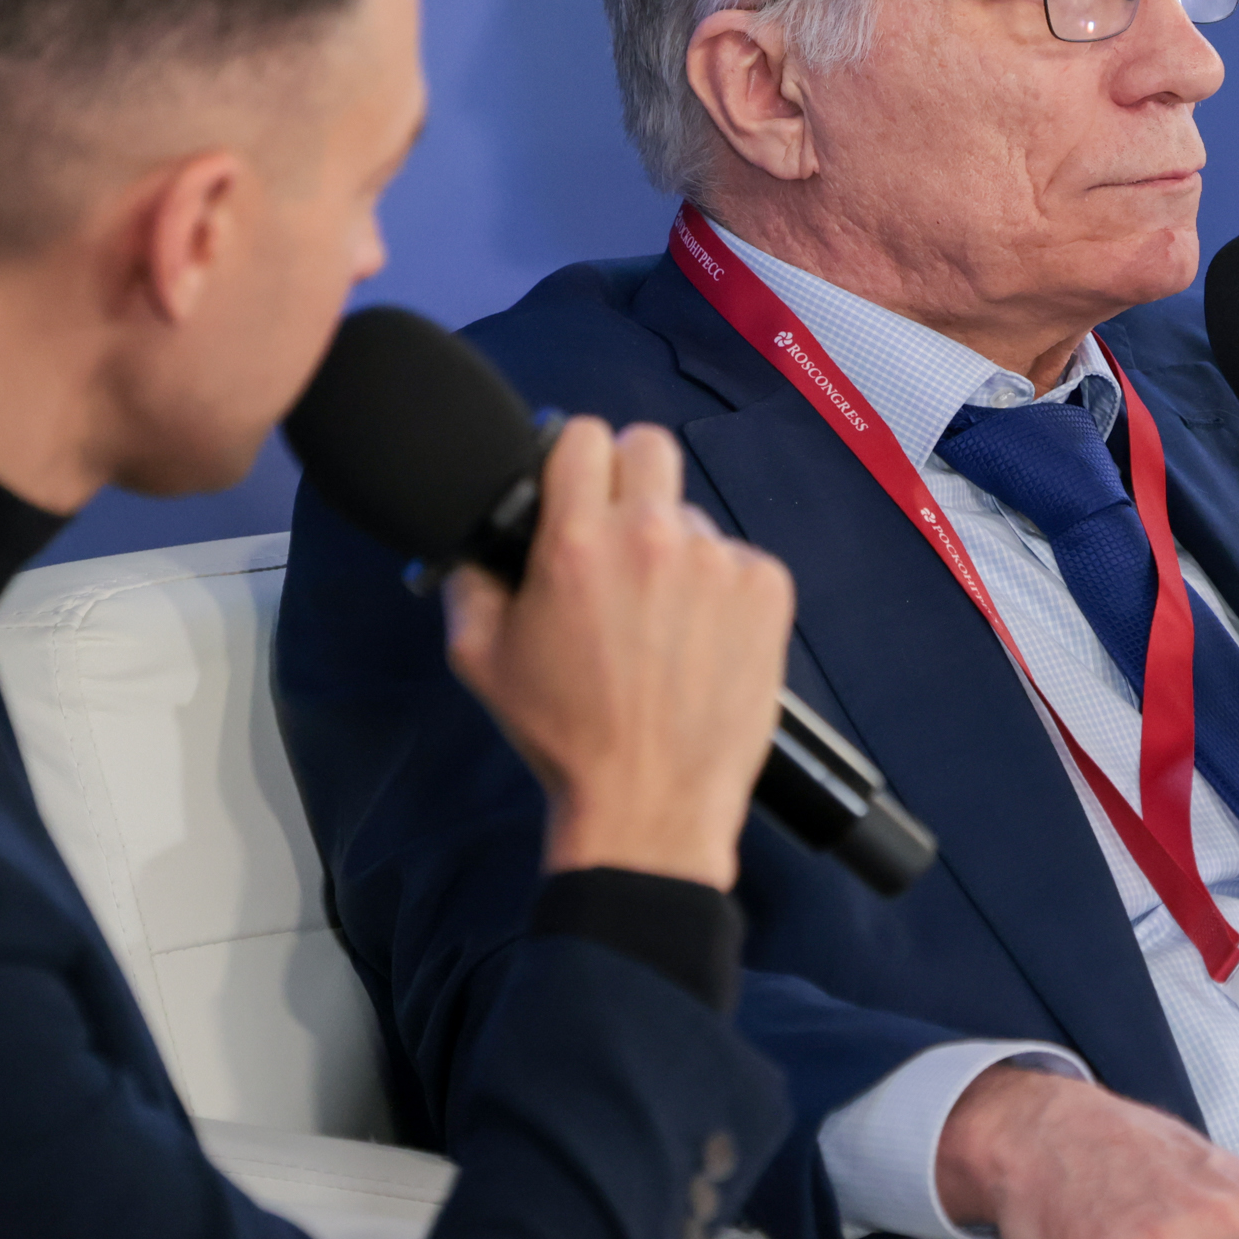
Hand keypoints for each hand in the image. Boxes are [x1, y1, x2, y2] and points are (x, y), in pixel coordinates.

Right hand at [445, 416, 792, 888]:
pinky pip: (739, 560)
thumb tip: (477, 544)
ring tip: (660, 619)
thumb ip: (471, 582)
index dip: (574, 460)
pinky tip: (700, 639)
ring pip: (693, 517)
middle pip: (648, 446)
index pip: (583, 435)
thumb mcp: (480, 661)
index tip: (576, 489)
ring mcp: (718, 561)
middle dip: (629, 478)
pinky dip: (722, 589)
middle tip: (619, 534)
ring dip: (675, 549)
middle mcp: (653, 537)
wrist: (649, 804)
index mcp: (578, 541)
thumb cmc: (565, 738)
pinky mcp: (767, 590)